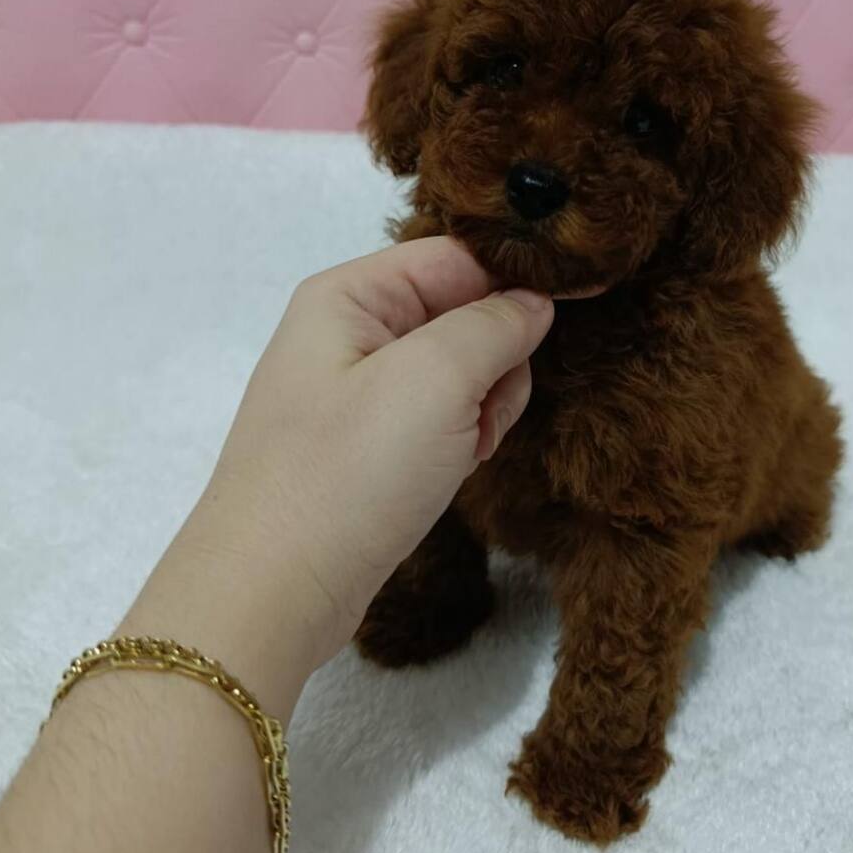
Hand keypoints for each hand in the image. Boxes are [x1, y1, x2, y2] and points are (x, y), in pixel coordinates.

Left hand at [147, 238, 552, 696]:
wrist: (272, 595)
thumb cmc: (346, 475)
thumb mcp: (434, 381)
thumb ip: (495, 325)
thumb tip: (537, 303)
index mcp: (348, 295)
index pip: (458, 256)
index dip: (518, 280)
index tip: (580, 306)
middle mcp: (349, 333)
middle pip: (463, 313)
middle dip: (495, 360)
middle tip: (480, 412)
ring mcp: (358, 395)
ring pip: (461, 373)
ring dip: (482, 409)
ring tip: (461, 452)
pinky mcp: (369, 449)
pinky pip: (440, 420)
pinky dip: (460, 443)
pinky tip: (448, 474)